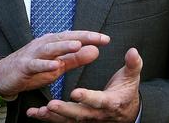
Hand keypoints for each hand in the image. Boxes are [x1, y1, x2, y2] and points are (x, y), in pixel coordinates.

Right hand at [0, 31, 109, 98]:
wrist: (5, 75)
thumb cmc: (32, 68)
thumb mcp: (57, 65)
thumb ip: (75, 59)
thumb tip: (95, 50)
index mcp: (53, 43)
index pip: (74, 37)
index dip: (89, 37)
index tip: (106, 39)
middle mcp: (44, 44)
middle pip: (64, 38)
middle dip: (81, 37)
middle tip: (98, 38)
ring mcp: (33, 54)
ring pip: (50, 48)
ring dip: (64, 46)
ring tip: (78, 46)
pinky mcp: (25, 66)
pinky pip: (36, 65)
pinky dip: (46, 65)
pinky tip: (56, 66)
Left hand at [26, 47, 142, 121]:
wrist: (127, 112)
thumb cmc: (126, 91)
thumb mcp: (131, 78)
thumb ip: (132, 65)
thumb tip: (133, 51)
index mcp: (110, 102)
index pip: (98, 100)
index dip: (87, 97)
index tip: (75, 92)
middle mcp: (97, 113)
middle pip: (80, 113)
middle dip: (65, 110)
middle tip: (51, 104)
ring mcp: (87, 119)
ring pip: (69, 120)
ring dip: (54, 116)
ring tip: (40, 111)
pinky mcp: (79, 120)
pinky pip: (62, 121)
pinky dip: (48, 118)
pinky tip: (34, 114)